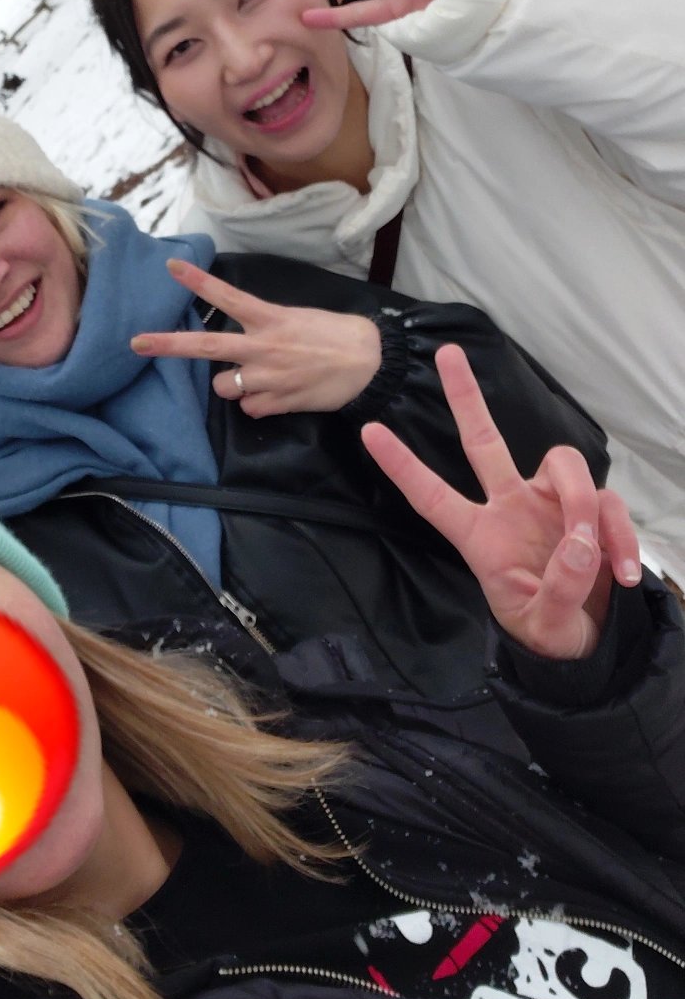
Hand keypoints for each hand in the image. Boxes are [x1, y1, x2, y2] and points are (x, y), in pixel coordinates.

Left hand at [129, 260, 381, 416]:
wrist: (370, 364)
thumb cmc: (336, 334)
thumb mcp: (297, 317)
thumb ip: (265, 326)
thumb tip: (243, 337)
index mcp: (270, 318)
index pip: (227, 296)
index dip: (198, 282)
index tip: (171, 267)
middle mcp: (263, 347)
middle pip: (207, 347)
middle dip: (168, 345)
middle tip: (136, 343)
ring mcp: (268, 378)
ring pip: (224, 387)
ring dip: (232, 384)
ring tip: (258, 376)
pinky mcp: (278, 403)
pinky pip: (249, 408)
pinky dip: (256, 403)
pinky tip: (278, 393)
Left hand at [361, 345, 641, 660]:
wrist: (588, 643)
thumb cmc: (549, 632)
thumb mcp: (546, 626)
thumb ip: (561, 588)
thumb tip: (580, 544)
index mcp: (480, 537)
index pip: (432, 497)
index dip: (403, 466)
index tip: (368, 432)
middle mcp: (510, 507)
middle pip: (483, 442)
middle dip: (466, 397)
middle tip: (446, 354)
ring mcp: (551, 503)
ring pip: (565, 465)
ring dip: (587, 506)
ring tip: (598, 558)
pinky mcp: (592, 510)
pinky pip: (610, 504)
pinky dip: (622, 536)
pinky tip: (629, 573)